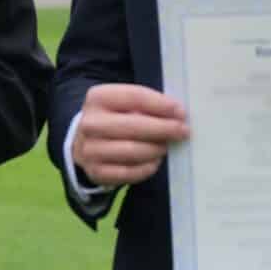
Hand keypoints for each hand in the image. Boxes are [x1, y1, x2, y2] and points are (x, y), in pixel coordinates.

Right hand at [73, 83, 190, 188]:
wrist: (87, 142)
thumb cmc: (116, 119)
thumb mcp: (124, 103)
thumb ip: (147, 104)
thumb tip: (177, 114)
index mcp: (98, 98)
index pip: (134, 97)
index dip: (161, 104)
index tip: (181, 112)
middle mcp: (90, 123)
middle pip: (134, 125)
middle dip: (163, 128)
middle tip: (183, 131)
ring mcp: (90, 149)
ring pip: (132, 150)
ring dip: (156, 149)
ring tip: (166, 145)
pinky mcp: (96, 172)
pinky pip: (129, 172)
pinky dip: (147, 167)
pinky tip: (155, 161)